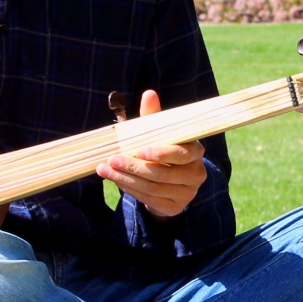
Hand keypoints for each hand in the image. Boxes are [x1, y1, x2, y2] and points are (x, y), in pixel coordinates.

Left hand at [97, 89, 206, 219]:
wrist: (172, 183)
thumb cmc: (163, 150)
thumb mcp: (159, 133)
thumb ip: (154, 116)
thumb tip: (149, 93)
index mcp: (195, 152)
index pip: (181, 154)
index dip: (161, 153)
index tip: (139, 149)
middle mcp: (196, 174)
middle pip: (162, 173)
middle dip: (134, 166)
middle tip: (112, 159)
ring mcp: (187, 193)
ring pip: (152, 187)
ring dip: (126, 178)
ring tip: (106, 169)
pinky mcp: (175, 207)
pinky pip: (149, 199)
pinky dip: (130, 189)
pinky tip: (116, 180)